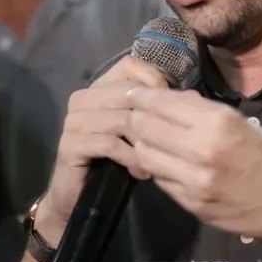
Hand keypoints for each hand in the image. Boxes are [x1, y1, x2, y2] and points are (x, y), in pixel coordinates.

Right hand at [34, 55, 168, 241]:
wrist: (77, 196)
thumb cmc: (114, 160)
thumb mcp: (139, 131)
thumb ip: (158, 109)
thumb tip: (191, 95)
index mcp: (98, 88)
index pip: (129, 65)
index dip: (154, 82)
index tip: (170, 110)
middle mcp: (82, 98)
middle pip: (128, 93)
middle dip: (153, 118)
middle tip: (169, 142)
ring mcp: (73, 121)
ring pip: (121, 119)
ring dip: (144, 142)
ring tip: (156, 162)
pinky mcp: (70, 145)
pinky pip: (109, 144)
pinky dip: (130, 157)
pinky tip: (140, 172)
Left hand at [124, 87, 261, 239]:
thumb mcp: (241, 123)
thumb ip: (203, 113)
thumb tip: (171, 101)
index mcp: (218, 123)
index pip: (162, 104)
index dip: (142, 97)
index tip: (134, 94)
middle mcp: (202, 149)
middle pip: (146, 128)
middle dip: (136, 119)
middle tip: (134, 116)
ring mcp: (194, 180)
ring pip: (145, 156)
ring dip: (142, 146)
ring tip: (147, 141)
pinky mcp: (191, 204)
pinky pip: (160, 181)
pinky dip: (157, 169)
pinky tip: (164, 164)